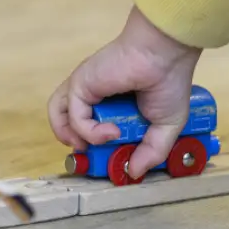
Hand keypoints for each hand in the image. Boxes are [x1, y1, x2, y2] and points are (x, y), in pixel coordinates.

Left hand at [48, 6, 201, 180]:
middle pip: (69, 124)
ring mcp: (85, 90)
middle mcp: (94, 96)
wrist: (165, 55)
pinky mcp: (80, 85)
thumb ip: (151, 153)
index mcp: (112, 103)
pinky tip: (112, 131)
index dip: (97, 147)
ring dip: (74, 138)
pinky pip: (73, 117)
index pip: (90, 128)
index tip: (114, 158)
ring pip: (59, 117)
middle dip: (81, 146)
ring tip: (97, 144)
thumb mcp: (167, 128)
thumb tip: (134, 173)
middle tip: (102, 155)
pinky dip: (90, 132)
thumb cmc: (169, 81)